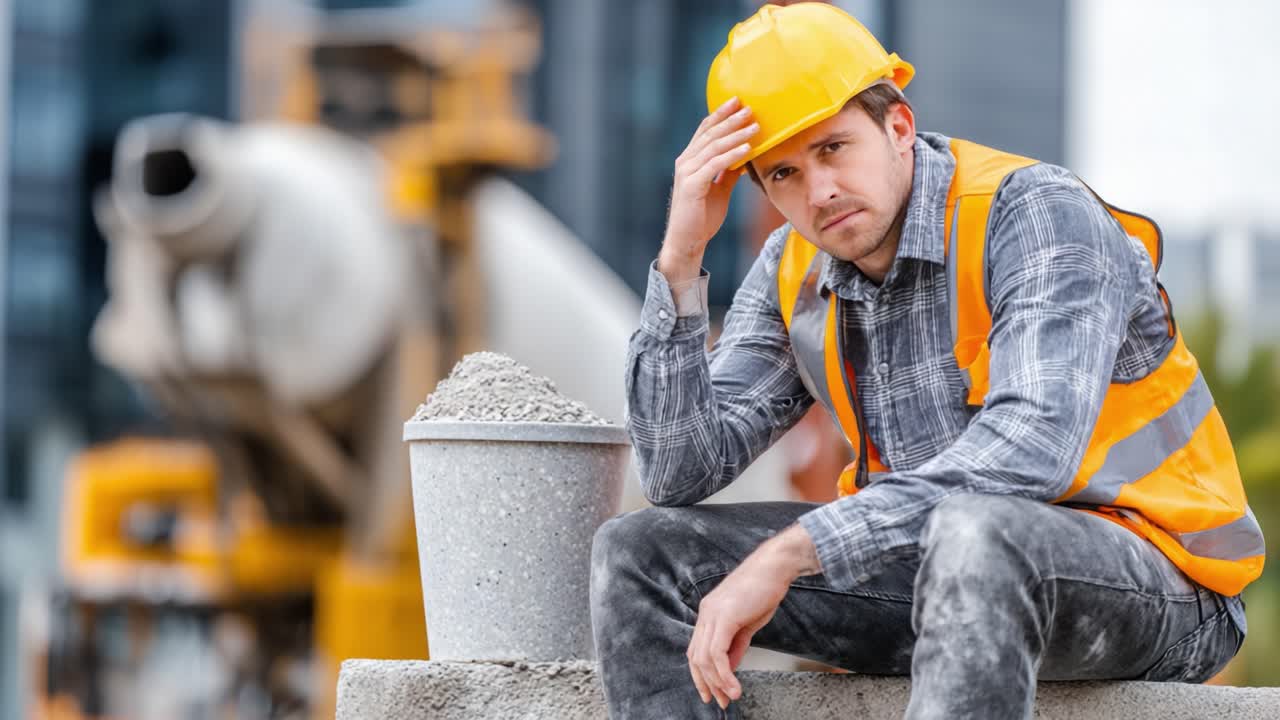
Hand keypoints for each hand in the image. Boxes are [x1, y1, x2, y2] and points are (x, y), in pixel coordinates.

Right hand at [659, 96, 758, 283]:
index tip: (737, 102)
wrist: (687, 241)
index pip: (705, 131)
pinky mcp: (692, 185)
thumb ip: (728, 172)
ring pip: (713, 147)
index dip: (720, 115)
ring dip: (735, 135)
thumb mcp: (719, 190)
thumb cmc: (701, 218)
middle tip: (750, 108)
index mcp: (689, 160)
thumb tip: (744, 156)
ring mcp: (687, 172)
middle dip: (730, 119)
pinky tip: (747, 149)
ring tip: (754, 125)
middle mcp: (685, 162)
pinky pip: (715, 165)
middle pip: (710, 134)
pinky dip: (731, 155)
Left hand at [686, 525, 820, 708]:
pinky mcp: (724, 616)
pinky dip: (724, 674)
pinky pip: (716, 653)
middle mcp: (705, 613)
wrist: (775, 567)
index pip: (696, 650)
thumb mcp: (748, 623)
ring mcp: (712, 614)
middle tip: (721, 701)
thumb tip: (728, 667)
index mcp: (709, 613)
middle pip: (695, 657)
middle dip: (707, 683)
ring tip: (731, 697)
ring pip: (704, 658)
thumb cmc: (764, 590)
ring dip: (717, 682)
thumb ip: (736, 645)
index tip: (713, 692)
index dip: (702, 675)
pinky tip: (734, 685)